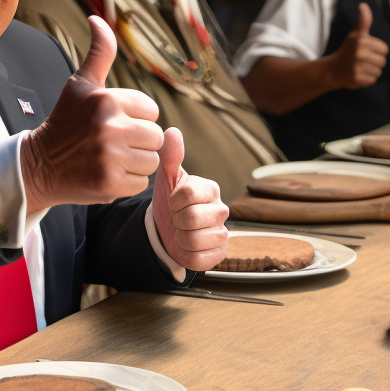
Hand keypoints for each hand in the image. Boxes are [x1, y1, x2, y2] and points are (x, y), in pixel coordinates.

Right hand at [20, 16, 164, 212]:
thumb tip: (99, 19)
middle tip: (113, 143)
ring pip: (151, 160)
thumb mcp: (81, 84)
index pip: (151, 110)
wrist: (39, 164)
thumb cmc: (65, 122)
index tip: (113, 122)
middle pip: (155, 137)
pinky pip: (141, 182)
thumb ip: (100, 53)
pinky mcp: (111, 183)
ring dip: (135, 162)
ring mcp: (111, 157)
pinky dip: (127, 181)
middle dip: (138, 141)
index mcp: (108, 100)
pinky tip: (107, 173)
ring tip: (111, 157)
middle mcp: (111, 127)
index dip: (135, 117)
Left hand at [151, 128, 228, 278]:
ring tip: (181, 231)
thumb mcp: (166, 178)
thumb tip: (172, 131)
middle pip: (190, 218)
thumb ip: (169, 156)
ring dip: (180, 238)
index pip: (187, 194)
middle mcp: (221, 210)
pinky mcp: (219, 254)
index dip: (172, 201)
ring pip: (194, 240)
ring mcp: (222, 233)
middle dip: (175, 220)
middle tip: (176, 218)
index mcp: (210, 189)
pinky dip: (186, 254)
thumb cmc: (170, 201)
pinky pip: (198, 259)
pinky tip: (188, 246)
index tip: (172, 201)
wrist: (168, 229)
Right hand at [325, 3, 388, 89]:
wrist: (331, 70)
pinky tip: (358, 75)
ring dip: (371, 71)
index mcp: (361, 41)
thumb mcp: (354, 35)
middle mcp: (359, 53)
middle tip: (363, 61)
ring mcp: (357, 66)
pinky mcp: (356, 79)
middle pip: (383, 61)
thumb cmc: (347, 51)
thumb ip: (363, 22)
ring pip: (378, 71)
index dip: (377, 50)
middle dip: (375, 62)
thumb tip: (363, 5)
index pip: (384, 49)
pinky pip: (372, 80)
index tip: (367, 51)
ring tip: (361, 68)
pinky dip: (367, 79)